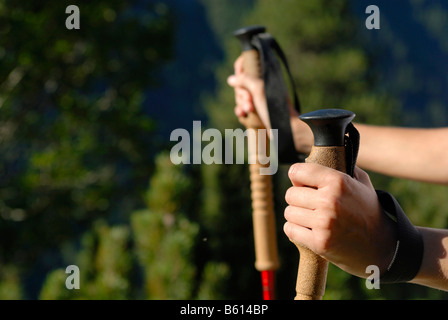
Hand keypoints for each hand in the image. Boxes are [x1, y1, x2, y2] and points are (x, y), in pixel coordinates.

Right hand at [227, 56, 312, 153]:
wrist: (285, 129)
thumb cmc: (275, 108)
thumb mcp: (259, 89)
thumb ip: (245, 79)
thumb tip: (231, 79)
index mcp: (265, 74)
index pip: (248, 63)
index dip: (240, 69)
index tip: (239, 78)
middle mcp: (262, 84)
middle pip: (241, 82)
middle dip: (242, 93)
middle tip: (250, 100)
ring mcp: (259, 97)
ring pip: (241, 96)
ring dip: (242, 103)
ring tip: (250, 110)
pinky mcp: (257, 109)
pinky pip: (243, 107)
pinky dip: (241, 110)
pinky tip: (242, 114)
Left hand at [283, 163, 397, 277]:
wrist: (380, 245)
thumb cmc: (367, 210)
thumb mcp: (360, 182)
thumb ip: (340, 166)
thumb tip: (313, 156)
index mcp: (337, 181)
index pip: (297, 171)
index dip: (298, 177)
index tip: (302, 183)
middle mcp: (329, 200)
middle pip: (290, 194)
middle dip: (298, 199)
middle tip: (310, 204)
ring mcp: (324, 223)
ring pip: (288, 213)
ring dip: (296, 216)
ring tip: (311, 218)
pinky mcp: (320, 242)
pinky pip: (290, 230)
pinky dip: (295, 230)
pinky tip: (308, 230)